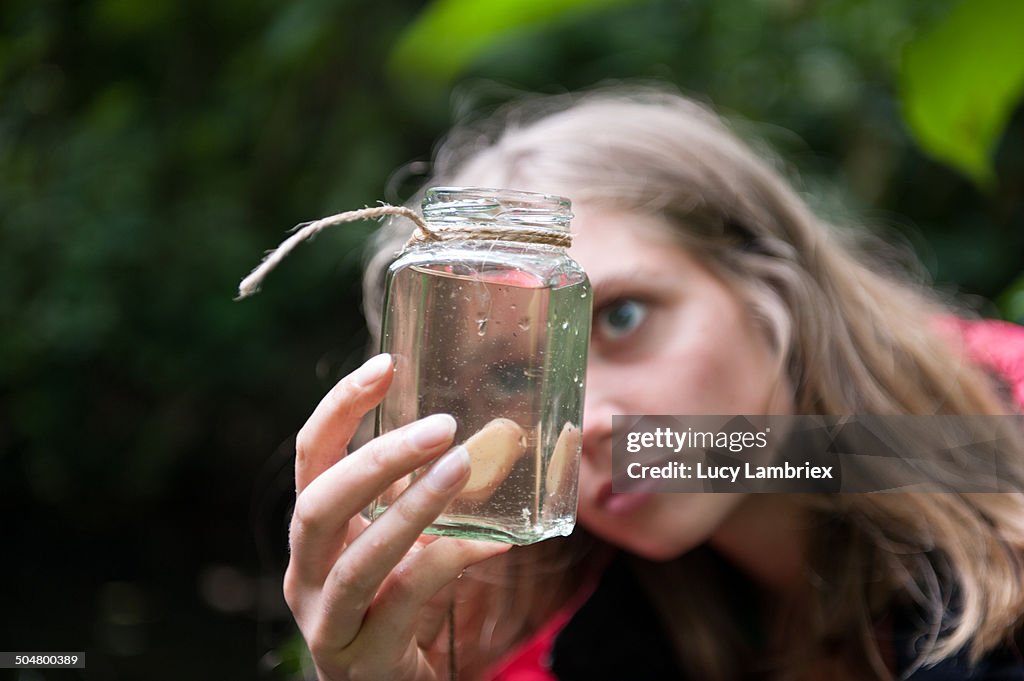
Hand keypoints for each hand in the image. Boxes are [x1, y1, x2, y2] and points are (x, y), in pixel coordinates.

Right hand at [284, 353, 509, 679]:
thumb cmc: (396, 606)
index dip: (341, 407)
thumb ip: (433, 495)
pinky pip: (403, 603)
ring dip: (413, 510)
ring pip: (358, 560)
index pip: (311, 456)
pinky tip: (493, 544)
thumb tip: (497, 437)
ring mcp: (327, 620)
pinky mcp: (362, 658)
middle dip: (377, 459)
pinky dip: (448, 565)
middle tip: (440, 426)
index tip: (387, 364)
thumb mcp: (406, 542)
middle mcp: (306, 573)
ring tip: (461, 467)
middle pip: (319, 504)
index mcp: (315, 532)